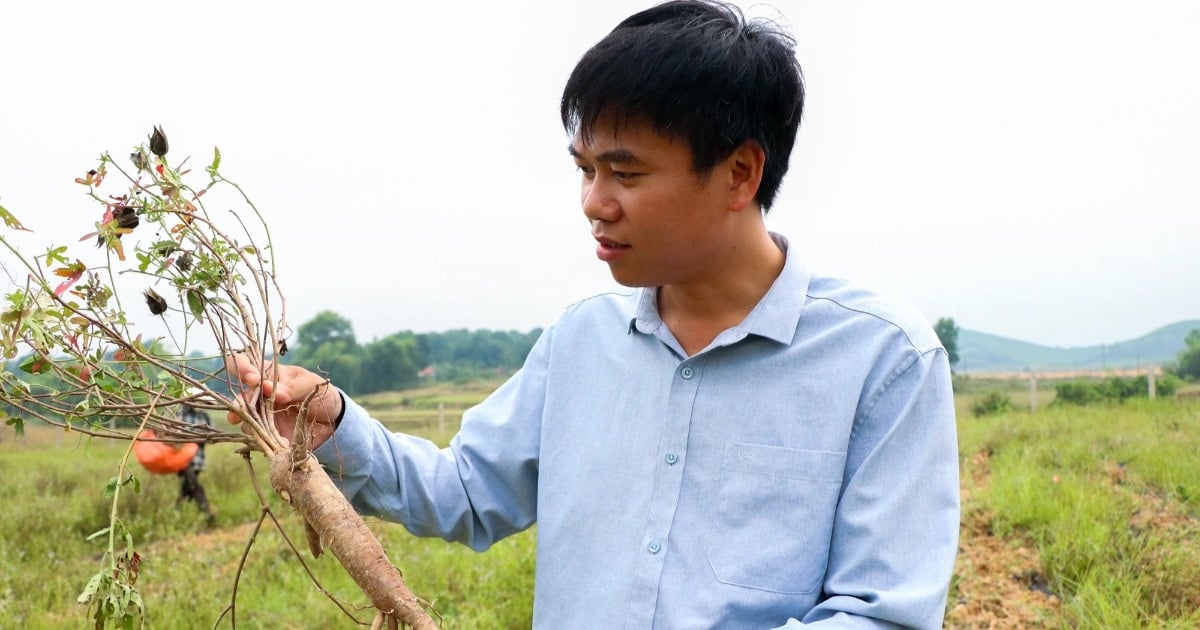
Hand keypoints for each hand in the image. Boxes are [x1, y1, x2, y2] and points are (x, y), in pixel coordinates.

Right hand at [224, 353, 342, 448]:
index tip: (252, 379)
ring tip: (262, 429)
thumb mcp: (309, 384)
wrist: (331, 418)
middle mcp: (258, 395)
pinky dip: (268, 440)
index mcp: (267, 375)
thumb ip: (290, 386)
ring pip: (245, 420)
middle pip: (239, 397)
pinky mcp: (267, 434)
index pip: (244, 365)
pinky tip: (283, 441)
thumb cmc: (318, 392)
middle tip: (241, 410)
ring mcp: (261, 416)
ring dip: (250, 425)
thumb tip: (266, 387)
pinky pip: (260, 438)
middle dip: (238, 404)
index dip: (241, 369)